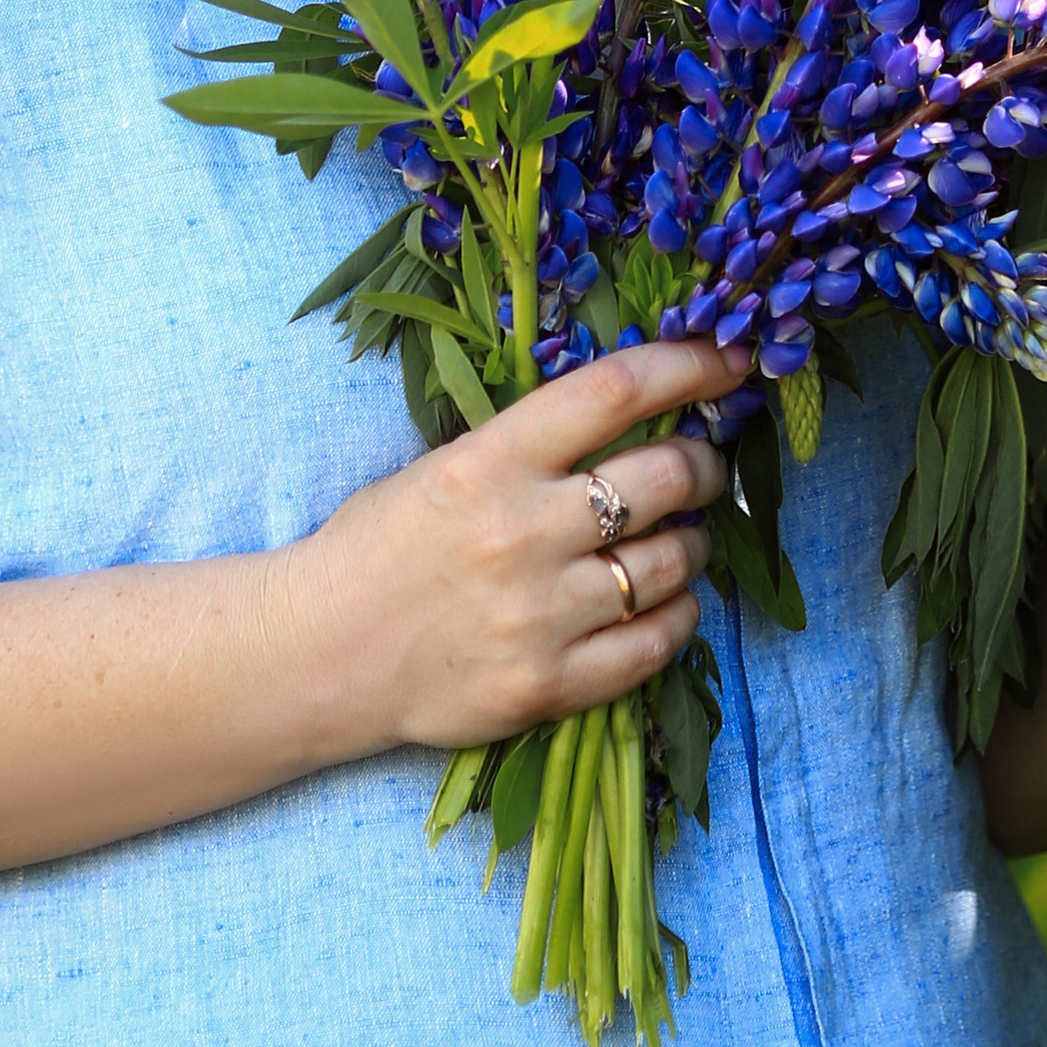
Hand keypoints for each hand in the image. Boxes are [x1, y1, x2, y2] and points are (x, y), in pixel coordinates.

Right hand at [289, 338, 744, 754]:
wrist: (316, 654)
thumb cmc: (379, 546)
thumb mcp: (442, 466)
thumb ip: (527, 444)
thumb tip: (632, 412)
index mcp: (490, 461)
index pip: (614, 393)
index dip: (689, 367)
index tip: (731, 361)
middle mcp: (522, 532)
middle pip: (664, 476)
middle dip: (703, 464)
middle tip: (702, 465)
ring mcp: (539, 614)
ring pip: (672, 561)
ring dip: (696, 543)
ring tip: (682, 538)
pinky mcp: (547, 685)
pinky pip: (656, 642)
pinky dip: (679, 614)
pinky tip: (666, 601)